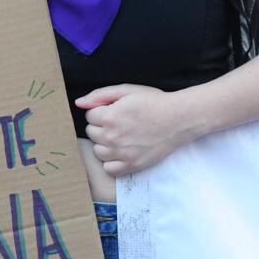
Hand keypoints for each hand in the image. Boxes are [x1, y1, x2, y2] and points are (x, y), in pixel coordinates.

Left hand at [76, 84, 195, 175]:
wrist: (179, 119)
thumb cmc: (153, 102)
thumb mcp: (126, 90)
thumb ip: (99, 95)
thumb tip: (79, 103)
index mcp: (109, 117)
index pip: (89, 116)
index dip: (101, 111)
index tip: (114, 111)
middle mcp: (113, 137)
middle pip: (91, 133)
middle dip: (101, 127)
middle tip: (120, 122)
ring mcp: (122, 153)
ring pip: (98, 151)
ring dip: (105, 144)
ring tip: (121, 136)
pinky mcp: (132, 165)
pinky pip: (109, 169)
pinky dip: (112, 162)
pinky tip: (121, 152)